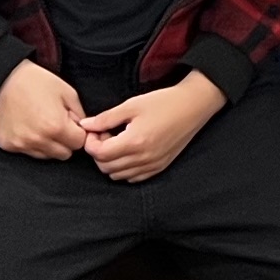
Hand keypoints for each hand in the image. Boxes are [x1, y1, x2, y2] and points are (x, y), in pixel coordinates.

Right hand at [0, 57, 85, 161]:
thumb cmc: (37, 82)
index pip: (79, 143)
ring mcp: (21, 145)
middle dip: (66, 141)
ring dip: (49, 144)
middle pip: (64, 154)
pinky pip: (28, 152)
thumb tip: (83, 129)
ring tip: (42, 124)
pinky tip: (29, 127)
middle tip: (58, 124)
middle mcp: (38, 140)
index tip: (73, 124)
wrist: (4, 79)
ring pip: (47, 156)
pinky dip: (32, 144)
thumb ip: (79, 114)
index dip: (79, 133)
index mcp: (55, 127)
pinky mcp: (8, 145)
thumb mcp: (67, 92)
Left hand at [83, 70, 226, 182]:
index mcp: (135, 141)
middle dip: (99, 152)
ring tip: (118, 142)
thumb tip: (85, 125)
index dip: (91, 142)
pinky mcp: (159, 167)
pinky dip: (125, 169)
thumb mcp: (132, 105)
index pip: (99, 154)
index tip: (95, 130)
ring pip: (117, 175)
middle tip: (106, 134)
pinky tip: (129, 151)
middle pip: (105, 167)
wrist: (194, 106)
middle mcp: (143, 158)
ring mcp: (152, 165)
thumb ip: (106, 118)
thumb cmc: (164, 102)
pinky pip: (133, 178)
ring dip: (111, 161)